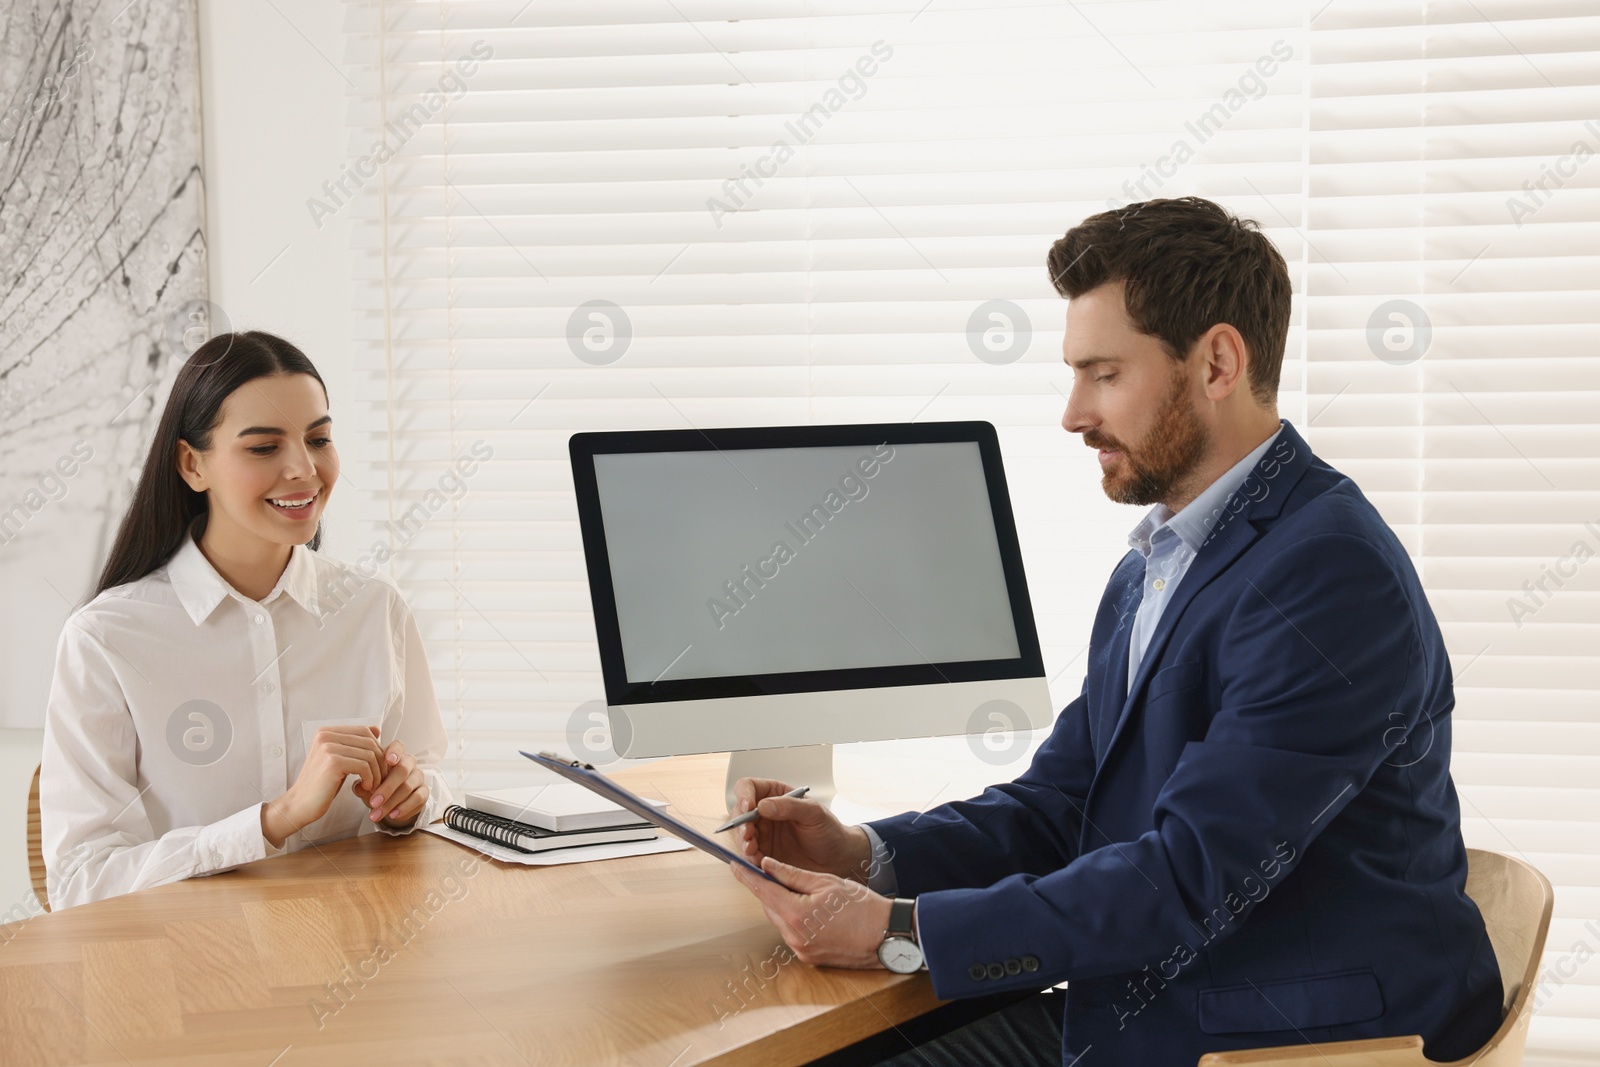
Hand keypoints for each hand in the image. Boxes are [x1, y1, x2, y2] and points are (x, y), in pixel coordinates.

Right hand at [261, 724, 385, 847]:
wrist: (300, 805)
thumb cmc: (322, 784)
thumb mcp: (338, 760)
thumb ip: (354, 744)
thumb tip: (377, 729)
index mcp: (326, 732)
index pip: (364, 731)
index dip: (377, 748)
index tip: (378, 766)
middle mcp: (326, 735)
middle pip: (369, 742)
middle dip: (380, 761)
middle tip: (380, 778)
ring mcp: (329, 747)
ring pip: (370, 755)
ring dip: (377, 773)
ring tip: (373, 785)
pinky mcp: (333, 762)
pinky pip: (365, 766)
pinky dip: (370, 778)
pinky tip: (365, 788)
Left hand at [350, 738, 428, 828]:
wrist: (392, 803)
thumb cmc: (378, 787)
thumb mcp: (368, 785)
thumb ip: (362, 785)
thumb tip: (359, 786)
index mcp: (394, 755)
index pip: (398, 746)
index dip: (394, 752)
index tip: (388, 760)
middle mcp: (409, 763)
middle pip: (402, 769)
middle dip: (387, 787)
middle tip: (374, 802)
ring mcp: (418, 777)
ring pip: (408, 786)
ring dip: (391, 802)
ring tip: (376, 814)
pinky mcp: (424, 792)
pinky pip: (417, 798)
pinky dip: (403, 808)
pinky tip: (392, 815)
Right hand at [730, 776, 873, 882]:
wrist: (838, 859)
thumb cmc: (830, 831)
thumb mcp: (814, 813)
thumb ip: (789, 806)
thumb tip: (763, 805)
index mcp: (776, 796)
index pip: (749, 788)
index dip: (744, 795)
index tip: (748, 808)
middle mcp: (765, 814)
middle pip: (739, 813)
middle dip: (741, 824)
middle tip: (748, 835)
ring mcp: (763, 834)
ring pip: (741, 835)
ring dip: (743, 843)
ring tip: (752, 851)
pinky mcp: (764, 854)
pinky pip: (749, 855)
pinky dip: (749, 859)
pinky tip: (758, 862)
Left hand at [731, 856, 892, 967]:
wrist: (888, 936)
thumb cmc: (862, 906)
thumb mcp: (826, 882)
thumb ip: (792, 874)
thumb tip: (767, 865)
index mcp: (796, 914)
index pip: (762, 890)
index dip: (746, 875)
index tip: (734, 864)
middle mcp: (793, 936)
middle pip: (769, 906)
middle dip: (770, 888)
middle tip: (775, 871)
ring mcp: (800, 950)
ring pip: (780, 920)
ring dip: (784, 904)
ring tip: (804, 890)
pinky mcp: (809, 957)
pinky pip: (792, 933)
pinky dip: (795, 918)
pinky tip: (811, 909)